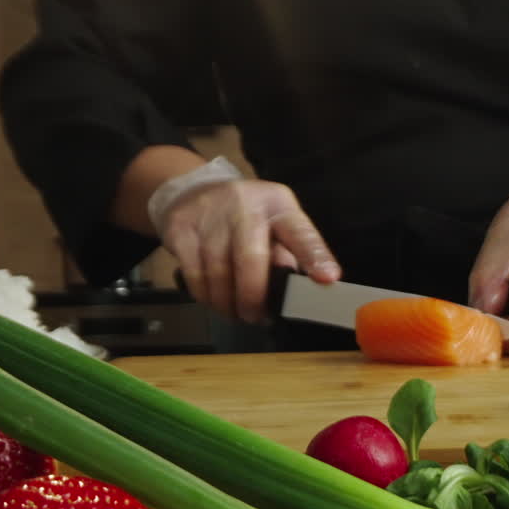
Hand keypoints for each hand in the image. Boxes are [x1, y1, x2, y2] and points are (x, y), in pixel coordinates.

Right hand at [159, 179, 339, 323]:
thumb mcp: (273, 227)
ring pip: (218, 271)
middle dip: (253, 296)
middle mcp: (245, 203)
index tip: (327, 278)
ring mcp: (210, 213)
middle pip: (251, 257)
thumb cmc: (244, 219)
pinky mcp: (181, 227)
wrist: (193, 191)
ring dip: (227, 302)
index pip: (299, 231)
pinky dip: (205, 295)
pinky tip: (213, 299)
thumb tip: (297, 290)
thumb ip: (288, 256)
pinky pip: (194, 274)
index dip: (313, 256)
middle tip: (255, 317)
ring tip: (234, 312)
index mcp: (278, 204)